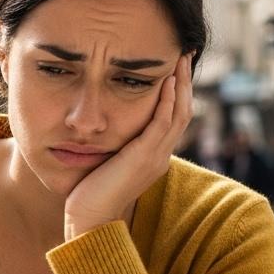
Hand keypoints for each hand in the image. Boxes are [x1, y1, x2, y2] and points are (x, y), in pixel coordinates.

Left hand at [63, 55, 193, 240]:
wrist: (88, 220)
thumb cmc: (88, 195)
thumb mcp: (105, 163)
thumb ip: (111, 146)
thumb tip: (99, 128)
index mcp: (153, 156)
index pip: (173, 118)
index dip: (177, 92)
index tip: (173, 68)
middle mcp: (160, 155)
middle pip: (183, 111)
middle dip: (184, 81)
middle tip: (184, 54)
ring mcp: (156, 157)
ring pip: (178, 113)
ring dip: (180, 83)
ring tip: (179, 58)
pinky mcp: (144, 157)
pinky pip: (163, 123)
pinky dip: (167, 101)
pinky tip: (167, 81)